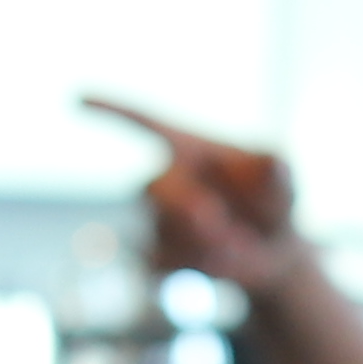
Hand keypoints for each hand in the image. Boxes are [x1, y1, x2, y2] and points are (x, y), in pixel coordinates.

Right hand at [83, 93, 310, 295]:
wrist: (273, 253)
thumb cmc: (273, 202)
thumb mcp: (285, 183)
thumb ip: (279, 172)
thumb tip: (276, 163)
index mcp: (187, 148)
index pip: (142, 121)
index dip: (110, 109)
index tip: (77, 96)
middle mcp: (164, 181)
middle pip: (151, 187)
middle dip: (183, 207)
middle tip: (217, 223)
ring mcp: (155, 220)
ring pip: (161, 232)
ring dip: (203, 243)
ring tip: (238, 245)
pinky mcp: (155, 256)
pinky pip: (159, 264)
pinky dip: (194, 267)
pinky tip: (220, 265)